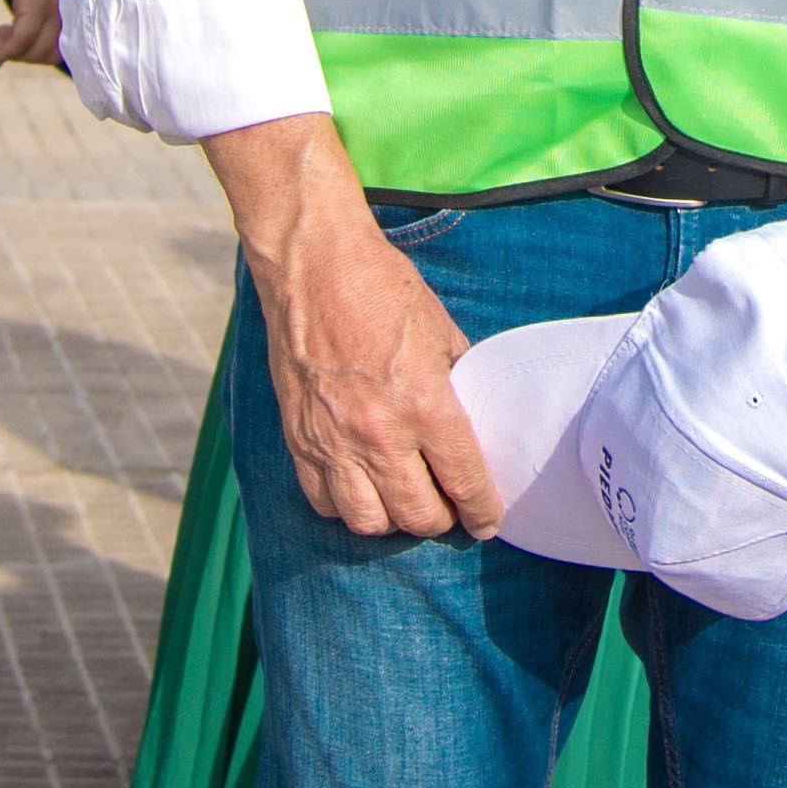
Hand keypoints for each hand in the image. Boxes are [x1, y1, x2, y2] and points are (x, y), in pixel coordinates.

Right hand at [0, 0, 82, 69]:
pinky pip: (21, 37)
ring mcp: (54, 4)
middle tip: (0, 45)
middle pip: (51, 52)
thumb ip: (39, 0)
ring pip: (36, 48)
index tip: (18, 46)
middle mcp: (70, 7)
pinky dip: (7, 50)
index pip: (65, 44)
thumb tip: (22, 21)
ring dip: (11, 52)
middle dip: (24, 56)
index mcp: (75, 2)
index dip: (40, 52)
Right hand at [251, 200, 499, 540]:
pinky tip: (361, 486)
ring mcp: (333, 441)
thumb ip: (461, 383)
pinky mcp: (299, 439)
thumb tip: (476, 420)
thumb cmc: (383, 289)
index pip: (464, 484)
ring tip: (404, 500)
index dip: (483, 513)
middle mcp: (379, 434)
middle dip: (441, 520)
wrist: (314, 265)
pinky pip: (323, 502)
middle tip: (449, 507)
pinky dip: (347, 506)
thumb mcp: (442, 332)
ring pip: (369, 521)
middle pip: (418, 516)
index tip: (487, 521)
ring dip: (394, 520)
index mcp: (425, 406)